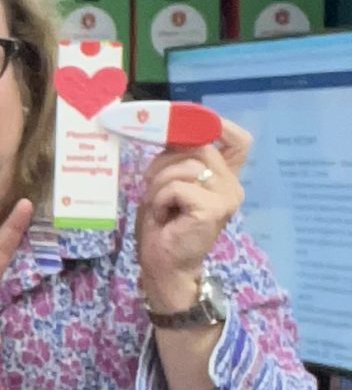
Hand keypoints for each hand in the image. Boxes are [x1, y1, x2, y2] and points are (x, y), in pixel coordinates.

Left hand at [137, 118, 248, 314]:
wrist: (164, 264)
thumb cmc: (164, 224)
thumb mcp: (170, 181)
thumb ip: (179, 156)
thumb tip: (168, 125)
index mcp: (224, 175)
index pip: (238, 139)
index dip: (213, 125)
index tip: (182, 127)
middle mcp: (232, 184)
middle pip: (199, 146)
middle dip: (164, 159)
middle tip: (151, 182)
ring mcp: (227, 197)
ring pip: (185, 165)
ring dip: (158, 183)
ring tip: (159, 205)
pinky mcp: (213, 210)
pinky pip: (178, 187)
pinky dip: (160, 198)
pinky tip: (163, 216)